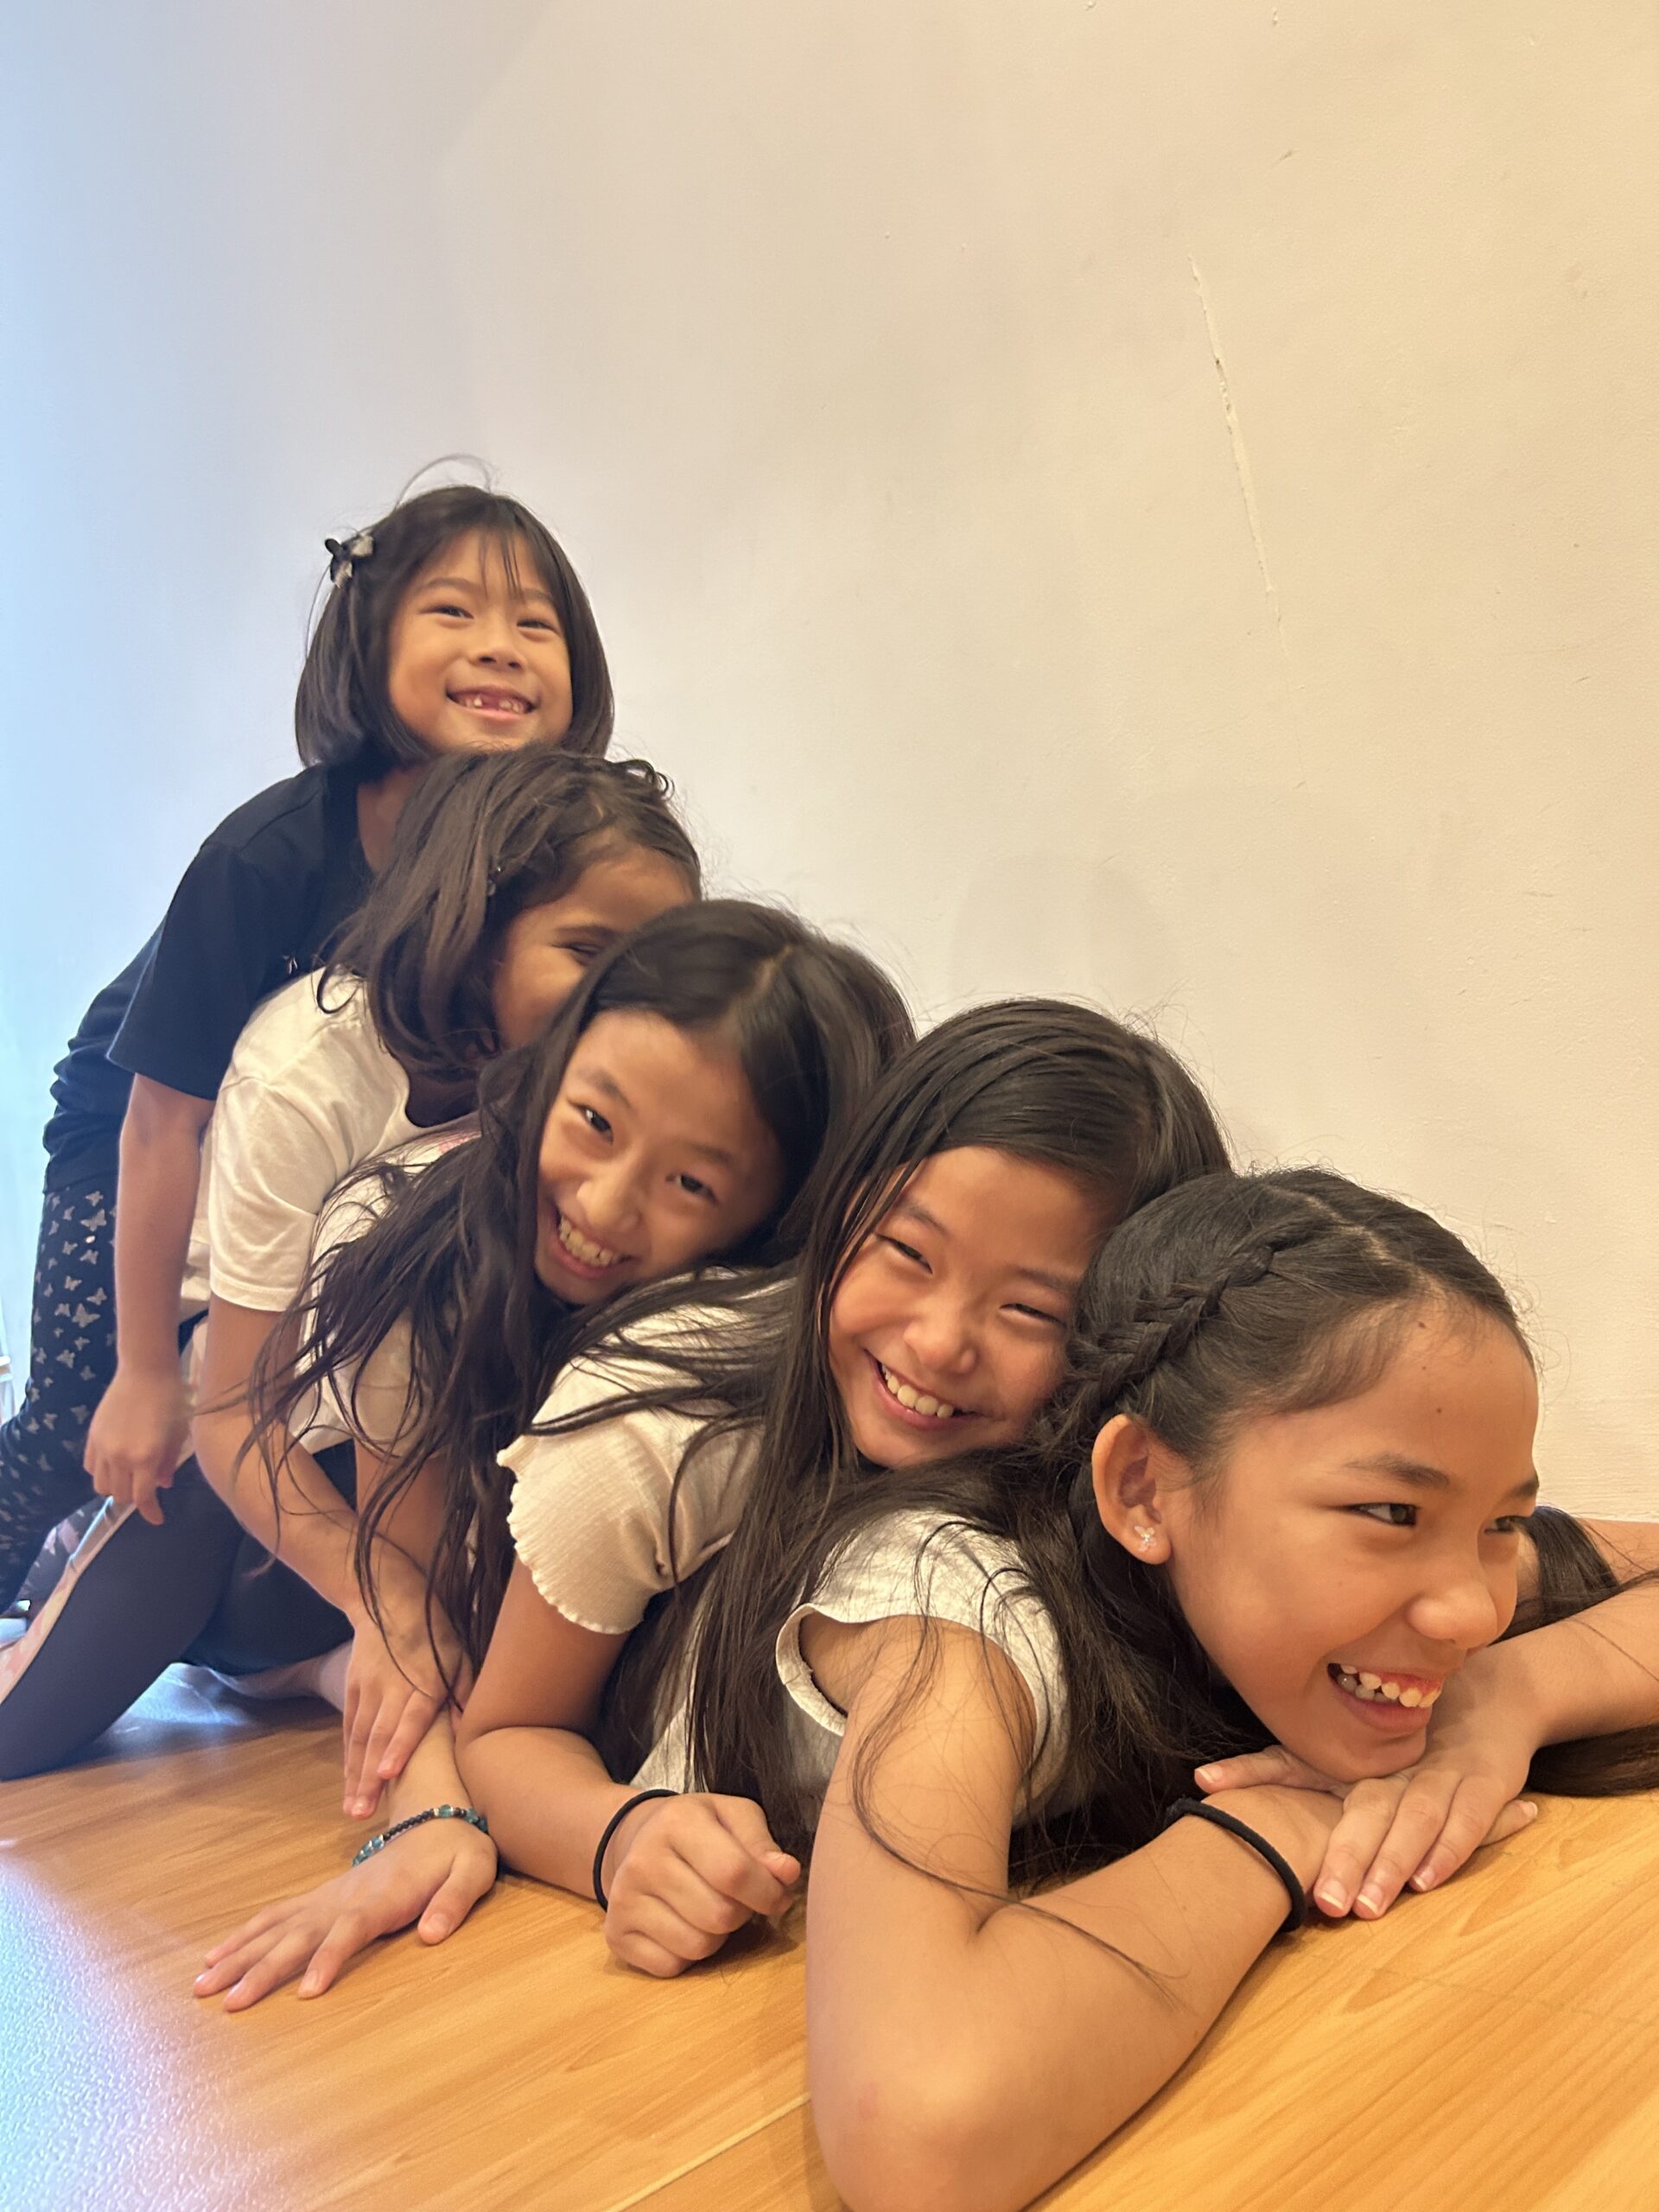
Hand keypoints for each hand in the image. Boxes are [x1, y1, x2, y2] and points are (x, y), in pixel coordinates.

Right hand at [84, 1365, 189, 1523]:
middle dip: (135, 1499)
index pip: (142, 1499)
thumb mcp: (178, 1434)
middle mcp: (120, 1457)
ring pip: (101, 1485)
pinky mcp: (92, 1436)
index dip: (151, 1513)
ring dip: (116, 1488)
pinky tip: (114, 1465)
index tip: (159, 1519)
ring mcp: (103, 1447)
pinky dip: (102, 1473)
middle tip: (148, 1492)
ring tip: (130, 1479)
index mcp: (145, 1457)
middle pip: (120, 1495)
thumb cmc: (172, 1399)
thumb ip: (168, 1463)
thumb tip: (163, 1485)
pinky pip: (91, 1467)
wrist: (146, 1369)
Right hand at [193, 1813, 497, 2010]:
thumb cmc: (458, 1852)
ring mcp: (328, 1897)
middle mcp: (345, 1898)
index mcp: (382, 1898)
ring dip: (239, 1955)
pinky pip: (275, 1916)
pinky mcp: (320, 1898)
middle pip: (297, 1935)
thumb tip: (430, 1936)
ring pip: (275, 1927)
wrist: (437, 1818)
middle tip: (228, 2004)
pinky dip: (244, 1936)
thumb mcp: (473, 1871)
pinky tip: (217, 1956)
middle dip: (262, 1969)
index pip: (348, 1932)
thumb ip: (454, 1901)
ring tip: (202, 1984)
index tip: (305, 1993)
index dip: (327, 1960)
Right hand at [342, 1596, 471, 1818]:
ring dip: (355, 1776)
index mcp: (423, 1681)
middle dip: (369, 1778)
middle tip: (363, 1812)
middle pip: (378, 1736)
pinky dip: (349, 1757)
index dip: (399, 1746)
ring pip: (359, 1738)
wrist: (389, 1601)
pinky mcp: (352, 1689)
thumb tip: (465, 1733)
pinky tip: (349, 1783)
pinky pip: (349, 1728)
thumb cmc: (435, 1634)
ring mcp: (367, 1689)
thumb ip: (463, 1693)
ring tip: (353, 1809)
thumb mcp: (459, 1656)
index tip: (387, 1775)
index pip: (410, 1718)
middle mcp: (391, 1688)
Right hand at [601, 1792, 800, 1977]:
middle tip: (735, 1898)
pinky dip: (687, 1955)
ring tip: (708, 1907)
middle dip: (741, 1913)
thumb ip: (762, 1843)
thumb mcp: (733, 1816)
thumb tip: (787, 1874)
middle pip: (719, 1915)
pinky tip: (683, 1924)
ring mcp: (623, 1900)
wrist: (638, 1838)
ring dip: (716, 1936)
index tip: (778, 1895)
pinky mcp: (616, 1934)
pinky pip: (671, 1966)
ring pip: (698, 1946)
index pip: (735, 1872)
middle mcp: (643, 1860)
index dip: (768, 1892)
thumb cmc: (699, 1828)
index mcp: (677, 1822)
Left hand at [1196, 1661, 1540, 1919]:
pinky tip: (1427, 1879)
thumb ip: (1291, 1771)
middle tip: (1319, 1902)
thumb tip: (1205, 1781)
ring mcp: (1438, 1772)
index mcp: (1350, 1756)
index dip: (1251, 1771)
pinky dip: (1447, 1849)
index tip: (1205, 1780)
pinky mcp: (1483, 1783)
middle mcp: (1389, 1763)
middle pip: (1360, 1809)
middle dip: (1338, 1854)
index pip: (1292, 1762)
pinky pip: (1464, 1819)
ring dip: (1389, 1862)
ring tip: (1366, 1904)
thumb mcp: (1349, 1756)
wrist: (1495, 1701)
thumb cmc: (1408, 1742)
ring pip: (1411, 1818)